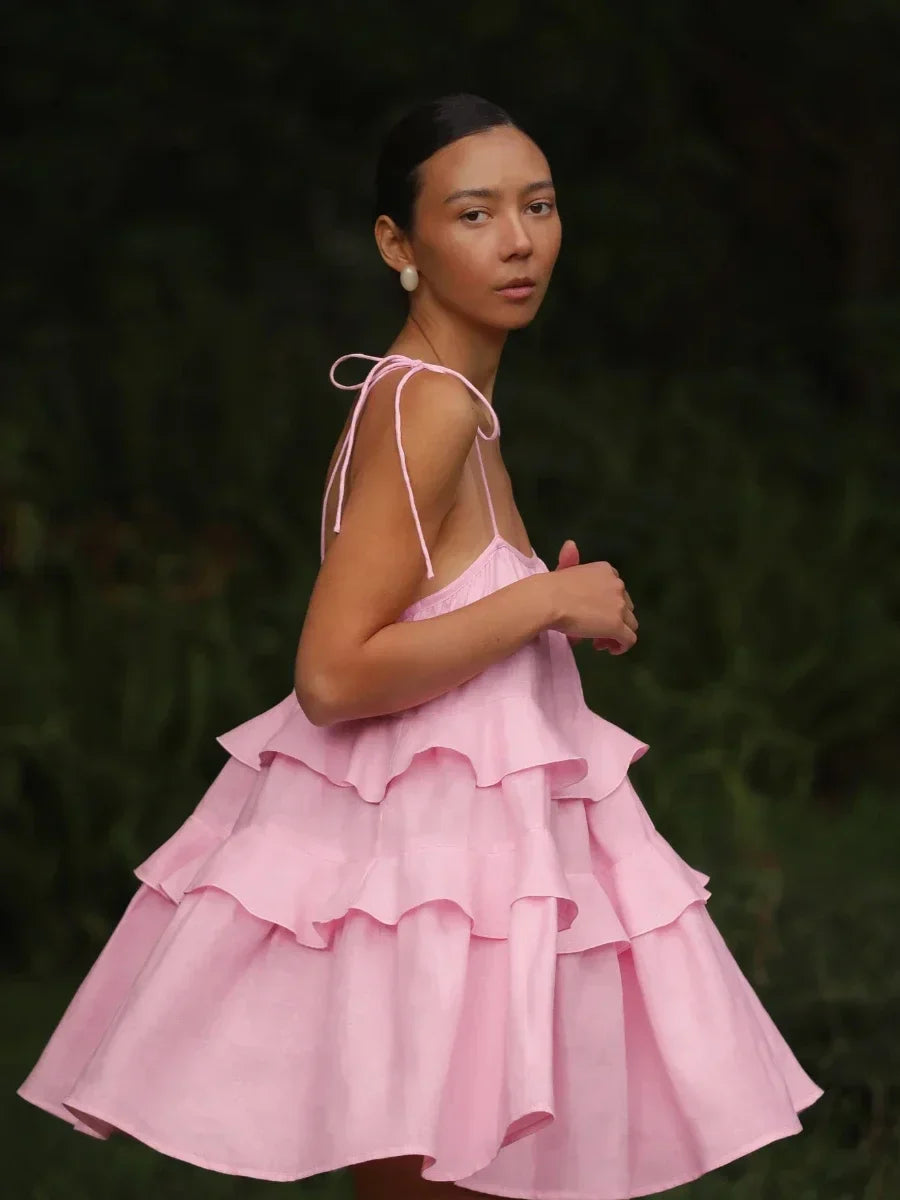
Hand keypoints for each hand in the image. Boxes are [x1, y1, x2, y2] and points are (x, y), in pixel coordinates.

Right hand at [552, 538, 637, 654]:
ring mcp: (619, 606)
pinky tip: (609, 649)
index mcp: (606, 570)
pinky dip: (621, 646)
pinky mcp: (616, 625)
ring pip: (630, 624)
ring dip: (617, 633)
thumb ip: (570, 559)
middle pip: (626, 607)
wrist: (547, 600)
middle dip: (613, 619)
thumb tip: (570, 545)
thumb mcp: (563, 567)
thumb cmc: (550, 586)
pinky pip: (629, 640)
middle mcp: (618, 585)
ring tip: (599, 642)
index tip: (592, 614)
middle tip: (595, 630)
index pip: (617, 590)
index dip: (608, 605)